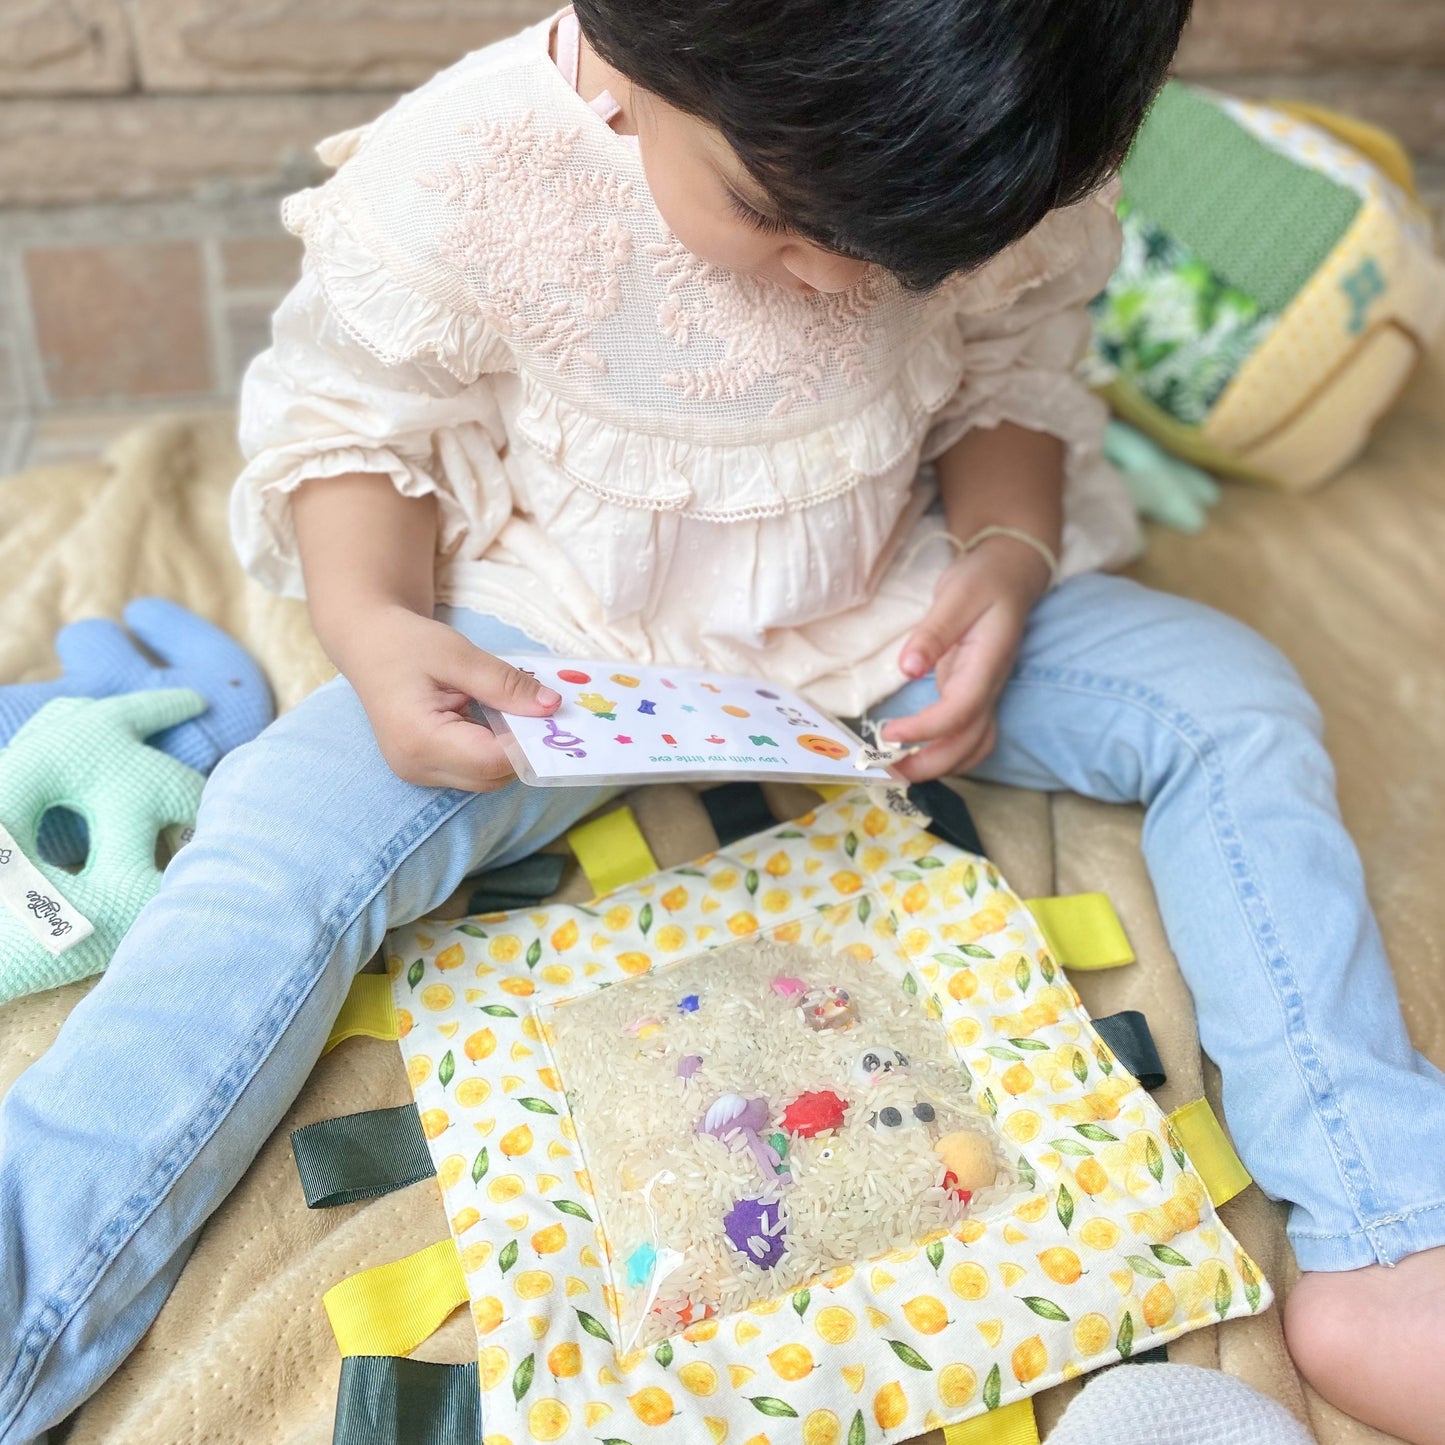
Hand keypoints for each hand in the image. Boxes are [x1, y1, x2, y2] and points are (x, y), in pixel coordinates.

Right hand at [341, 605, 559, 789]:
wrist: (367, 644)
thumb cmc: (406, 643)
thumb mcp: (459, 654)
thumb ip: (505, 684)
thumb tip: (551, 707)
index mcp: (419, 738)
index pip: (492, 760)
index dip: (528, 742)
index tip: (551, 714)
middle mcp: (416, 766)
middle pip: (492, 776)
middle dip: (521, 747)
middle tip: (537, 708)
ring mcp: (418, 773)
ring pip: (486, 778)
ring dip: (508, 749)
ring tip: (510, 708)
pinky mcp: (424, 769)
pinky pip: (472, 770)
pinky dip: (492, 749)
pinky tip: (493, 718)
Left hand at [882, 536, 1049, 780]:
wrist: (1012, 573)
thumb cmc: (984, 579)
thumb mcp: (958, 594)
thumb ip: (934, 632)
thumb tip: (908, 668)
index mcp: (986, 664)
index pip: (960, 712)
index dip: (925, 730)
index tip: (888, 733)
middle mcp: (989, 686)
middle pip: (969, 743)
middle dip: (931, 765)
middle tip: (887, 773)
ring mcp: (985, 693)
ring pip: (974, 746)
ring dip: (941, 766)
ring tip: (900, 772)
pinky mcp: (974, 693)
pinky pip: (969, 737)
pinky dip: (949, 755)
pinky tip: (921, 757)